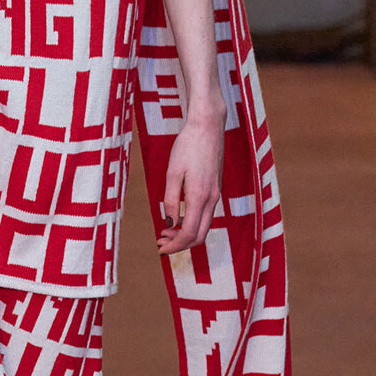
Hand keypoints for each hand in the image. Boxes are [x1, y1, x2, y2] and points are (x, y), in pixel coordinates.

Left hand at [157, 107, 224, 255]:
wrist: (208, 127)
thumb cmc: (188, 146)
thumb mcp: (173, 172)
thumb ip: (170, 199)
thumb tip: (169, 223)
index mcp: (200, 197)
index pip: (189, 233)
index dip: (174, 245)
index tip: (160, 249)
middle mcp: (212, 199)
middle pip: (200, 236)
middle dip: (180, 244)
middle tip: (161, 243)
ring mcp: (216, 195)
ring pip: (204, 226)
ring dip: (186, 234)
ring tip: (165, 231)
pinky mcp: (215, 189)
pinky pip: (206, 215)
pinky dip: (192, 223)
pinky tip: (177, 218)